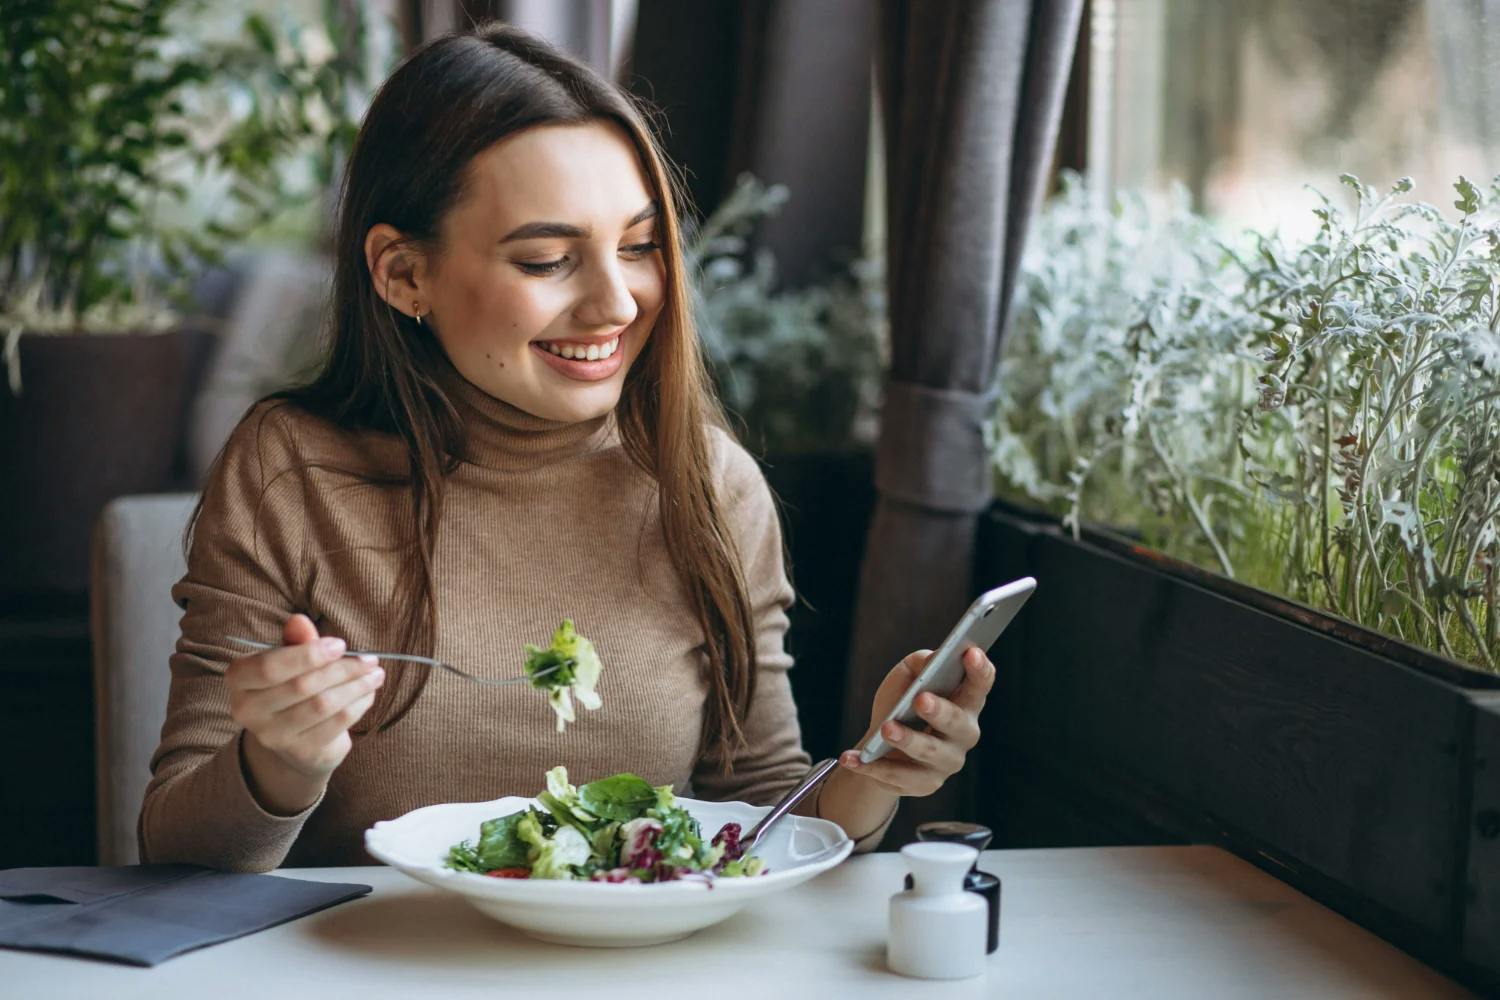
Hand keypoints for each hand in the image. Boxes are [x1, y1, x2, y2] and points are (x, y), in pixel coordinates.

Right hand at [227, 614, 384, 809]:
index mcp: (240, 680)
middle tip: (370, 660)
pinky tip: (369, 694)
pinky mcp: (301, 752)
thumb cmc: (293, 686)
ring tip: (376, 674)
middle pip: (302, 686)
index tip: (341, 645)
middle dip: (342, 669)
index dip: (308, 655)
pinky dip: (359, 705)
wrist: (297, 738)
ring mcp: (273, 736)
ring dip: (356, 687)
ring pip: (322, 705)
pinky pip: (336, 724)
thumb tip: (299, 620)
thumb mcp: (291, 660)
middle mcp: (248, 711)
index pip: (269, 667)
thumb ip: (296, 641)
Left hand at [838, 647, 994, 796]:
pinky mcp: (925, 784)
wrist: (882, 746)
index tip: (971, 653)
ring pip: (929, 752)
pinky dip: (872, 766)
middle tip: (920, 699)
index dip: (979, 670)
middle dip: (940, 711)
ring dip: (907, 740)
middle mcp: (964, 735)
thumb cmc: (901, 704)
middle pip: (958, 723)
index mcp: (966, 703)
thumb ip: (921, 663)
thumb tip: (930, 661)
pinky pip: (898, 776)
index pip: (979, 686)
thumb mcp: (908, 676)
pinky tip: (851, 757)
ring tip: (886, 729)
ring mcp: (947, 762)